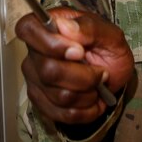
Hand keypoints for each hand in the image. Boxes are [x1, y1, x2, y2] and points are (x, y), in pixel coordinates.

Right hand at [16, 6, 133, 124]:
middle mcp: (34, 52)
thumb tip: (65, 27)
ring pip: (59, 96)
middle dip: (84, 76)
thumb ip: (89, 28)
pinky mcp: (41, 102)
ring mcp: (35, 79)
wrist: (114, 74)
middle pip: (48, 70)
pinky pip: (61, 114)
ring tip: (97, 85)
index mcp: (47, 27)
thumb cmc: (108, 48)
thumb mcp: (110, 33)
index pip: (27, 28)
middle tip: (101, 72)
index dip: (50, 43)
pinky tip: (92, 100)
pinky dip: (85, 111)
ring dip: (87, 94)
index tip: (78, 51)